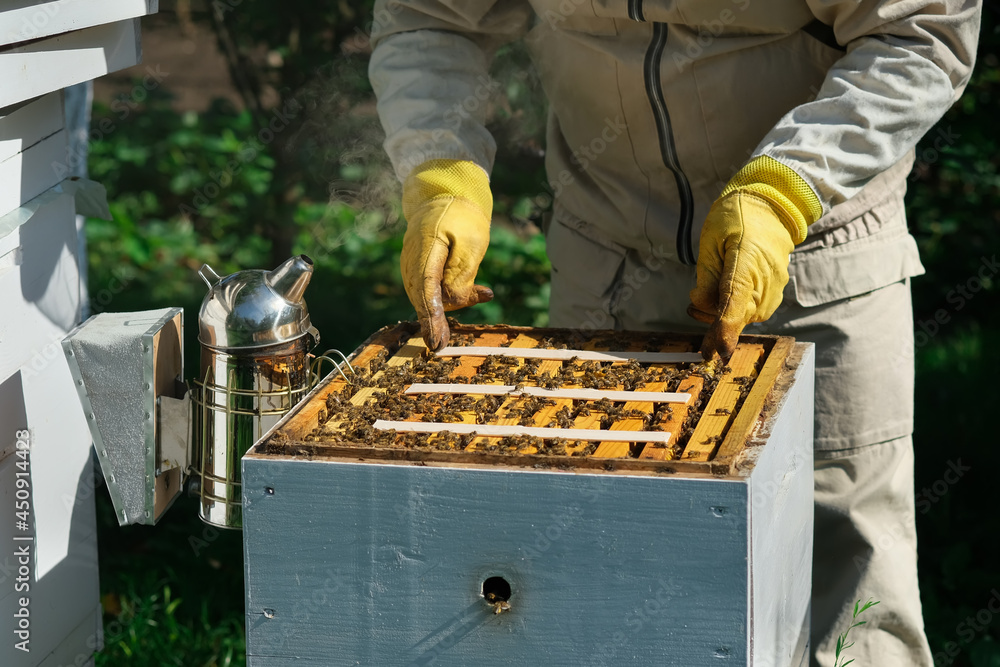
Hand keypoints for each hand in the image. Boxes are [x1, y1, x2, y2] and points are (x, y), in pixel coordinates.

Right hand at [400, 160, 493, 350]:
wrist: (445, 197)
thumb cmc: (462, 219)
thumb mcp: (471, 245)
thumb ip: (461, 276)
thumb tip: (451, 303)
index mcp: (424, 249)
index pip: (427, 290)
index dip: (432, 318)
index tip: (436, 342)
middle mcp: (410, 260)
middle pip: (424, 298)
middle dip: (436, 320)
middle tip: (444, 342)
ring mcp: (410, 266)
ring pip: (426, 298)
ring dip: (446, 306)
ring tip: (472, 302)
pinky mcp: (415, 271)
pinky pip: (427, 292)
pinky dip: (444, 299)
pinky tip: (466, 300)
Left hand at [688, 156, 821, 358]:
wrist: (770, 208)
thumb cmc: (735, 219)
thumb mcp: (710, 241)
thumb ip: (705, 276)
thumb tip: (700, 306)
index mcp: (747, 260)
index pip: (735, 301)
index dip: (725, 329)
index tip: (718, 352)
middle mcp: (765, 279)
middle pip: (737, 316)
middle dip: (713, 322)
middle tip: (693, 307)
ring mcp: (774, 288)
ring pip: (744, 316)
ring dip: (723, 314)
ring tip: (709, 291)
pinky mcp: (774, 293)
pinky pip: (751, 311)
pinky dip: (735, 308)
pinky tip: (725, 292)